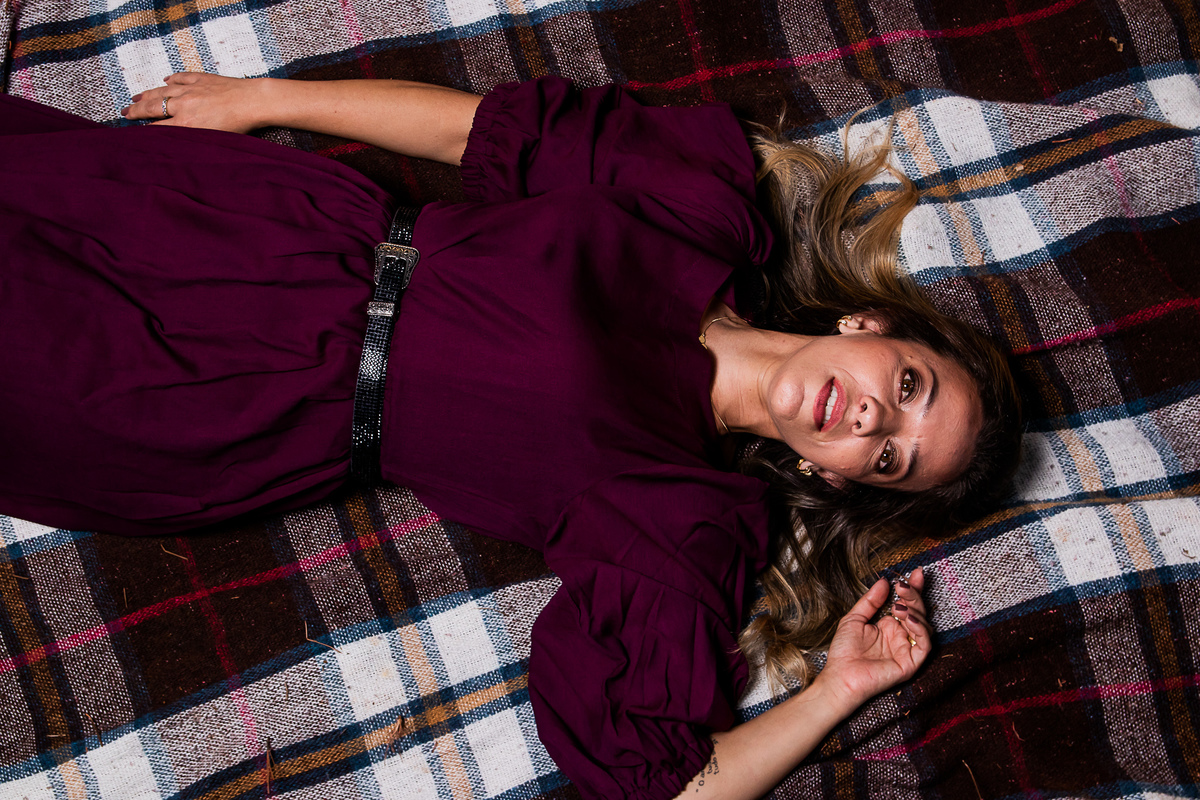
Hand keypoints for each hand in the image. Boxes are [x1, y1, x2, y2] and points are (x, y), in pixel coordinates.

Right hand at [121, 73, 269, 131]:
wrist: (253, 101)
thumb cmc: (239, 126)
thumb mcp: (214, 140)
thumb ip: (194, 141)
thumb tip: (178, 143)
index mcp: (187, 123)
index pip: (158, 127)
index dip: (144, 130)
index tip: (132, 132)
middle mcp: (184, 105)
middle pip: (153, 108)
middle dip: (136, 111)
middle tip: (124, 113)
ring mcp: (192, 89)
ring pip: (163, 91)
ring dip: (147, 95)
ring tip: (135, 98)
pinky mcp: (202, 79)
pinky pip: (181, 78)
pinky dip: (172, 80)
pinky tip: (165, 81)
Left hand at [814, 567, 931, 709]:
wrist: (840, 676)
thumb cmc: (844, 652)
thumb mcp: (854, 618)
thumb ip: (870, 601)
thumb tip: (884, 582)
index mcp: (889, 626)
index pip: (906, 604)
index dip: (913, 588)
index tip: (916, 572)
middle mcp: (900, 636)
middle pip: (917, 612)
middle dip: (914, 596)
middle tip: (903, 586)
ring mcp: (907, 649)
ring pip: (924, 626)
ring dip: (915, 611)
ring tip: (898, 605)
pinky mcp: (911, 663)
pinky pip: (924, 645)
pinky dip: (920, 630)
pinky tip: (907, 619)